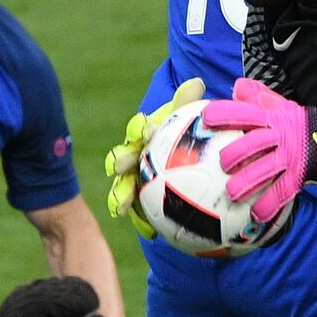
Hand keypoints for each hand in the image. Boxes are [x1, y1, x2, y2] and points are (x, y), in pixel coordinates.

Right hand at [105, 77, 205, 237]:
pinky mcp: (140, 199)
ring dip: (120, 195)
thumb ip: (188, 104)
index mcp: (144, 136)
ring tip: (120, 208)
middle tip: (121, 168)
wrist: (182, 157)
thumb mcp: (186, 120)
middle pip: (123, 158)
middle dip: (119, 163)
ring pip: (123, 186)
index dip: (141, 129)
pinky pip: (138, 211)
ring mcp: (135, 179)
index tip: (149, 129)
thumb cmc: (183, 134)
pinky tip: (150, 233)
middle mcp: (135, 156)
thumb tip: (197, 83)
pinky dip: (142, 221)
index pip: (140, 129)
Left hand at [202, 78, 316, 222]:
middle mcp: (279, 137)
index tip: (205, 117)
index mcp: (270, 118)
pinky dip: (269, 204)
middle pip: (255, 143)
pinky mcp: (297, 176)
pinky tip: (256, 215)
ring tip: (232, 193)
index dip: (226, 114)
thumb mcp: (278, 105)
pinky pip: (282, 192)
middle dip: (237, 152)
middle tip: (221, 162)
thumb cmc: (294, 122)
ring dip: (249, 182)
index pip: (246, 112)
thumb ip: (257, 97)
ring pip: (267, 170)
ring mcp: (289, 158)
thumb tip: (236, 86)